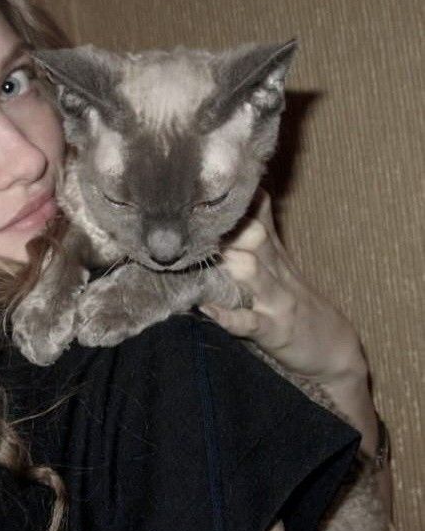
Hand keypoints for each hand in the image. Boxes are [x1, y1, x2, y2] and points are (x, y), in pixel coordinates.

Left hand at [199, 189, 367, 385]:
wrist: (334, 349)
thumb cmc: (294, 299)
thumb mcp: (279, 260)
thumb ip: (260, 228)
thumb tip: (246, 191)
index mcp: (272, 250)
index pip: (257, 213)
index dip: (237, 197)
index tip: (207, 181)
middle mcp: (274, 269)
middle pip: (256, 236)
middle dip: (229, 225)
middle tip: (195, 215)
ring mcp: (274, 300)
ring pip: (253, 273)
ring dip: (231, 263)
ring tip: (204, 255)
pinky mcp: (272, 331)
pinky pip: (248, 322)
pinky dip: (227, 317)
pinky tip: (206, 308)